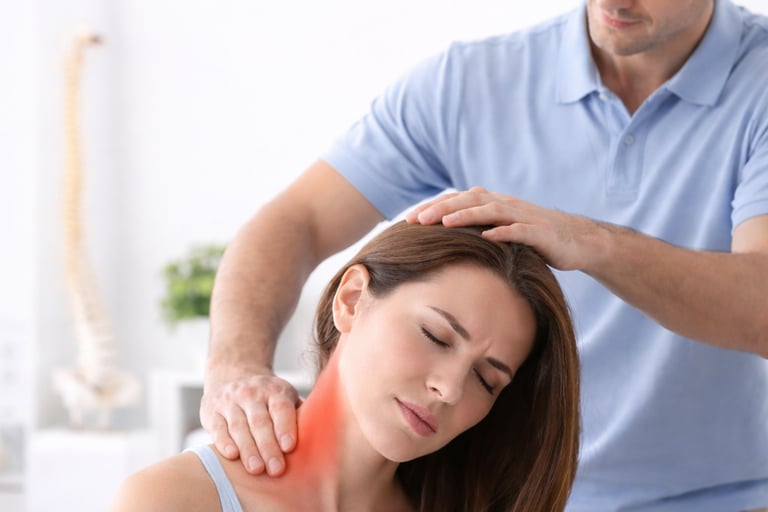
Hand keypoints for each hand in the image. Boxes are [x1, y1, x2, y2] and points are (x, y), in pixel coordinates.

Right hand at [200, 367, 300, 475]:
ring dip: (248, 449)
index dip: (285, 427)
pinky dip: (224, 442)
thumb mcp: (285, 396)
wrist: (233, 373)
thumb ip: (301, 413)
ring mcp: (230, 400)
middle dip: (268, 447)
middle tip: (276, 469)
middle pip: (260, 421)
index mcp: (275, 390)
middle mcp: (251, 393)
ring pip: (239, 426)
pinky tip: (232, 455)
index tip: (290, 447)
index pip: (281, 408)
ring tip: (256, 469)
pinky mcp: (212, 410)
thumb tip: (320, 435)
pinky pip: (218, 428)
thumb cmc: (268, 396)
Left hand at [406, 187, 607, 270]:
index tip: (407, 220)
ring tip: (444, 223)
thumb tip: (440, 246)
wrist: (576, 240)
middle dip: (441, 208)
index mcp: (492, 203)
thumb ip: (475, 232)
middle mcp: (505, 204)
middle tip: (416, 220)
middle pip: (468, 200)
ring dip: (466, 215)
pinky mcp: (540, 232)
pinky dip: (504, 231)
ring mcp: (523, 216)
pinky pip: (520, 230)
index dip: (432, 208)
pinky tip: (488, 237)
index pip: (456, 201)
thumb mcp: (499, 233)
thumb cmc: (532, 238)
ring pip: (490, 210)